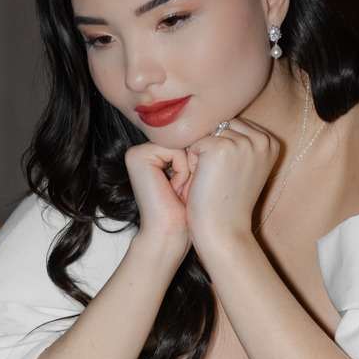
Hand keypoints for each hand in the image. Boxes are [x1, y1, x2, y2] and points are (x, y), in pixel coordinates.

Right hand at [124, 141, 195, 261]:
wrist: (171, 235)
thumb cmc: (188, 212)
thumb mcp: (197, 175)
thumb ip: (199, 149)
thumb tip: (221, 123)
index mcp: (156, 153)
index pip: (190, 141)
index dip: (201, 161)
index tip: (193, 186)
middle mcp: (144, 150)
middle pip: (186, 140)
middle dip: (196, 163)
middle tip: (188, 189)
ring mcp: (137, 152)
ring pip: (183, 144)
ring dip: (190, 168)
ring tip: (180, 191)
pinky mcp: (137, 156)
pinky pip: (176, 150)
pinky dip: (182, 170)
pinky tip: (173, 189)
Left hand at [185, 117, 277, 256]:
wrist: (224, 229)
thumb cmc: (229, 201)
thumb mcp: (246, 166)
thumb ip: (243, 141)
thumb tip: (224, 120)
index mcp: (271, 142)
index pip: (234, 126)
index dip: (224, 149)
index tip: (231, 176)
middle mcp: (262, 139)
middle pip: (222, 126)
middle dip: (213, 149)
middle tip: (221, 179)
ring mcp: (243, 142)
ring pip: (208, 134)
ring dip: (202, 155)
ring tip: (214, 180)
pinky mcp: (221, 148)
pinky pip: (195, 144)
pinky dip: (193, 163)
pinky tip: (205, 182)